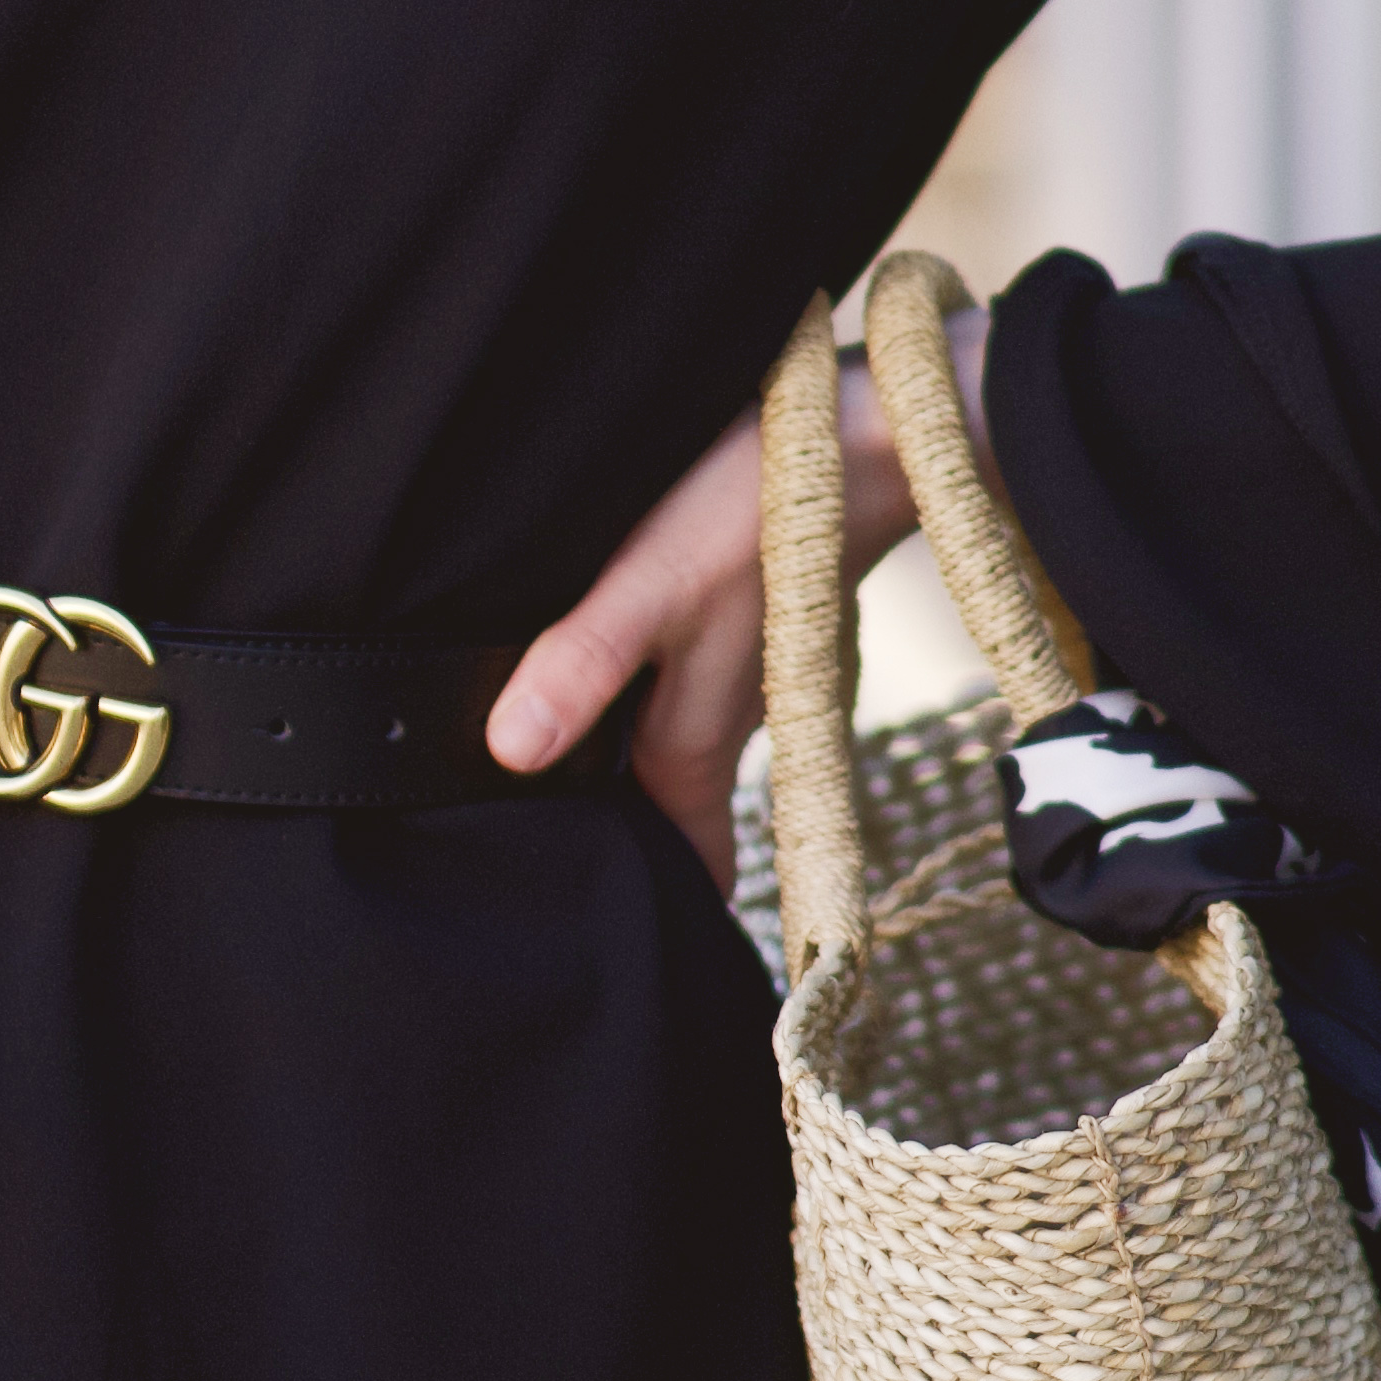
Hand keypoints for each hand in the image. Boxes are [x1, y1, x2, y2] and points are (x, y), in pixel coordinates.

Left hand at [488, 308, 992, 884]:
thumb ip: (584, 665)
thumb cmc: (759, 507)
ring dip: (629, 783)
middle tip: (541, 889)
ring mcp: (738, 681)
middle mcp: (721, 728)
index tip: (596, 949)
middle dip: (630, 859)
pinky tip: (594, 691)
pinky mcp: (741, 630)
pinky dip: (643, 718)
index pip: (680, 869)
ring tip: (544, 793)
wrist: (872, 431)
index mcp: (694, 745)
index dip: (647, 912)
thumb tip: (508, 753)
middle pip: (670, 820)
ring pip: (675, 759)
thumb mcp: (655, 584)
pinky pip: (683, 701)